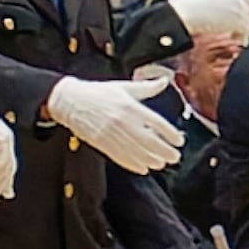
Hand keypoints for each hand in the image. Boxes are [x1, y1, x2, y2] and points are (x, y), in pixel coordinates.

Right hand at [43, 71, 186, 173]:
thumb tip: (165, 80)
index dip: (172, 135)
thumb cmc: (97, 93)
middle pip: (152, 143)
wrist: (70, 101)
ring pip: (139, 154)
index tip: (179, 140)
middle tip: (174, 156)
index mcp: (131, 107)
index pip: (158, 124)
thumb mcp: (123, 87)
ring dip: (154, 161)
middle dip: (167, 153)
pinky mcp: (103, 145)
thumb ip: (146, 87)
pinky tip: (144, 167)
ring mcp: (113, 136)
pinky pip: (123, 159)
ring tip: (161, 162)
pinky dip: (136, 166)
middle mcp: (124, 123)